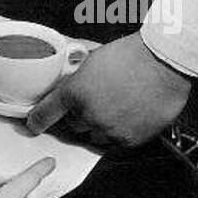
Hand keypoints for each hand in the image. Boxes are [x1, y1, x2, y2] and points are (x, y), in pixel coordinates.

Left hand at [25, 33, 192, 147]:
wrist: (164, 63)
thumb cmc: (131, 54)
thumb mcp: (93, 55)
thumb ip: (76, 69)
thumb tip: (66, 70)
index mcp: (74, 92)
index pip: (45, 113)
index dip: (37, 120)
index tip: (34, 123)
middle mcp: (88, 115)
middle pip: (72, 125)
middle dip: (77, 116)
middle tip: (90, 103)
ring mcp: (109, 130)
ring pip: (93, 137)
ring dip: (97, 126)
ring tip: (111, 108)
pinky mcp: (129, 140)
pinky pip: (115, 143)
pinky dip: (117, 133)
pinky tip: (126, 115)